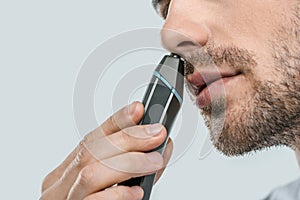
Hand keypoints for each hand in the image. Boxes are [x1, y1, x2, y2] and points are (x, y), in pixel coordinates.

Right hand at [40, 102, 172, 199]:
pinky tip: (135, 191)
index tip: (138, 109)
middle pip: (92, 150)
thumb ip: (133, 166)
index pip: (92, 138)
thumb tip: (161, 146)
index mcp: (68, 170)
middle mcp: (59, 183)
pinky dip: (117, 194)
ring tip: (155, 161)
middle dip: (129, 138)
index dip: (115, 121)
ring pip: (91, 171)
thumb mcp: (115, 183)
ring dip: (128, 162)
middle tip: (157, 134)